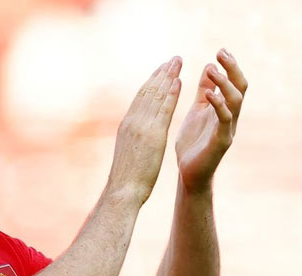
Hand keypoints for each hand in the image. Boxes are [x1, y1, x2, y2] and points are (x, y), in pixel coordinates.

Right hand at [109, 57, 182, 203]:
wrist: (122, 191)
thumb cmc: (126, 179)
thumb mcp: (128, 153)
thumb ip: (134, 140)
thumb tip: (138, 137)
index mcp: (127, 125)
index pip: (141, 99)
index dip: (152, 83)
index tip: (162, 71)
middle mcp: (132, 121)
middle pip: (148, 92)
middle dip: (161, 74)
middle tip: (173, 59)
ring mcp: (141, 126)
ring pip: (155, 95)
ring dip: (167, 77)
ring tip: (177, 63)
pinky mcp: (151, 134)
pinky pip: (163, 109)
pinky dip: (170, 94)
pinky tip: (178, 82)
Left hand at [175, 49, 247, 192]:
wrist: (188, 172)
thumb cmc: (193, 142)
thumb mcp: (197, 110)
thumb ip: (205, 90)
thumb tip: (210, 66)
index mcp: (224, 108)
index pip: (233, 82)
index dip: (229, 66)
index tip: (220, 50)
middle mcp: (231, 117)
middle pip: (240, 87)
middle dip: (233, 69)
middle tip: (221, 53)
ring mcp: (228, 129)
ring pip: (236, 101)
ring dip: (224, 83)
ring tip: (211, 69)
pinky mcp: (221, 142)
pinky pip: (224, 121)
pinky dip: (218, 105)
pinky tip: (208, 95)